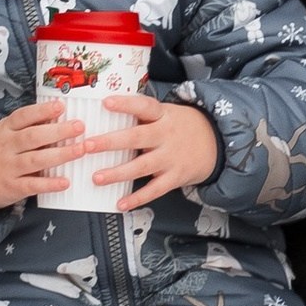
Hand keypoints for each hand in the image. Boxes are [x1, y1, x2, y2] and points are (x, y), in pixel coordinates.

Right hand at [0, 99, 86, 208]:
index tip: (61, 106)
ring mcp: (8, 167)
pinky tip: (65, 182)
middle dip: (58, 131)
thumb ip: (31, 126)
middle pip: (33, 137)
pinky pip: (32, 185)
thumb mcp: (9, 134)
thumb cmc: (1, 152)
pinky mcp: (11, 187)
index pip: (23, 116)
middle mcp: (6, 146)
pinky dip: (49, 184)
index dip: (42, 110)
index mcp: (6, 129)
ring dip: (60, 155)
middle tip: (79, 127)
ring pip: (36, 160)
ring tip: (80, 150)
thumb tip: (62, 113)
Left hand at [78, 92, 221, 213]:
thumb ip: (143, 116)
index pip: (144, 106)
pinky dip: (137, 198)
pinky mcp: (176, 177)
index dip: (125, 104)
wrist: (217, 143)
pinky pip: (155, 189)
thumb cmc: (182, 127)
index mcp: (163, 116)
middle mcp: (166, 136)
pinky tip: (120, 203)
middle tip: (88, 145)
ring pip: (142, 167)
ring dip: (118, 173)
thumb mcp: (167, 113)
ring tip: (97, 178)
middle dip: (110, 142)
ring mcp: (171, 157)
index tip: (105, 102)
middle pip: (137, 138)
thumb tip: (107, 113)